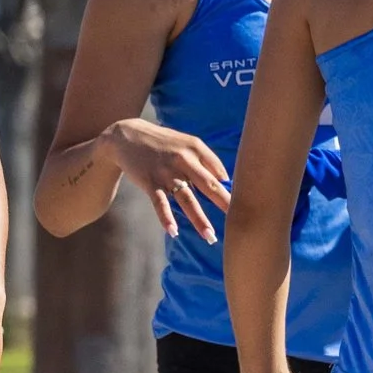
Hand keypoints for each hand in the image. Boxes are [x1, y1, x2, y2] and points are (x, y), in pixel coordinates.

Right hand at [102, 119, 232, 242]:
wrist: (127, 135)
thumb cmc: (164, 144)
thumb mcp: (187, 144)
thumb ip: (206, 161)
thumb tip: (227, 182)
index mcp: (195, 148)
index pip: (219, 171)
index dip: (231, 189)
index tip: (245, 205)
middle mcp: (182, 159)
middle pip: (208, 185)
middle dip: (224, 204)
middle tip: (240, 221)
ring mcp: (165, 171)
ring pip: (186, 198)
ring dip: (199, 219)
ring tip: (210, 236)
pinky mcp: (149, 181)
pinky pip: (160, 203)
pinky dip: (166, 217)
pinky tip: (173, 231)